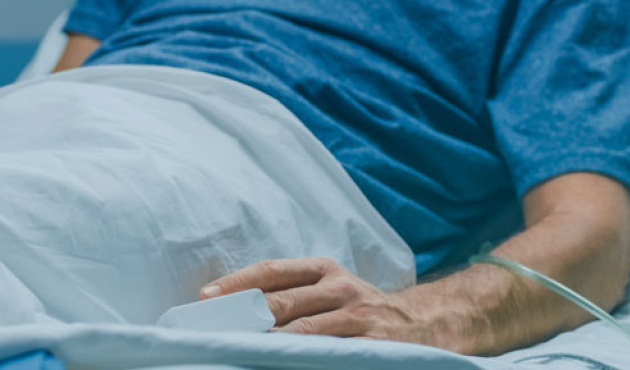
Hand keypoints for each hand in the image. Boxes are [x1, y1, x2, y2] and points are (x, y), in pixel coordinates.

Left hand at [199, 257, 419, 339]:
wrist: (422, 321)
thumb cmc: (358, 306)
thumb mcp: (331, 287)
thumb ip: (294, 293)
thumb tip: (238, 308)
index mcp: (323, 269)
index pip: (272, 270)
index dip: (238, 282)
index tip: (206, 296)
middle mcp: (339, 287)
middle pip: (283, 301)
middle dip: (246, 316)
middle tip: (216, 328)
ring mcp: (357, 316)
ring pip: (304, 331)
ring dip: (270, 343)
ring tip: (240, 350)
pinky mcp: (372, 344)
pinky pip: (332, 354)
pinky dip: (305, 359)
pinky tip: (283, 363)